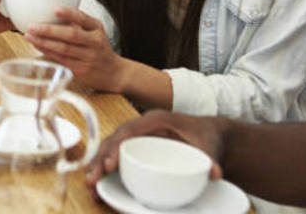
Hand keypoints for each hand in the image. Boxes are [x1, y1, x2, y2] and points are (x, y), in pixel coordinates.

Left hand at [23, 7, 125, 91]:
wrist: (113, 73)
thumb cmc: (100, 49)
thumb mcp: (95, 32)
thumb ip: (78, 23)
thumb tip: (52, 12)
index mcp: (97, 28)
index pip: (83, 18)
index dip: (69, 14)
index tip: (55, 9)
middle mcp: (95, 42)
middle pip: (71, 35)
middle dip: (49, 30)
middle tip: (32, 26)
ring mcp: (88, 57)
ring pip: (63, 49)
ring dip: (44, 42)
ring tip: (30, 36)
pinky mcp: (81, 70)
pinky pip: (61, 59)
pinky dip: (48, 52)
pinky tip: (38, 46)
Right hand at [85, 110, 223, 187]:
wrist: (208, 135)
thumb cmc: (205, 138)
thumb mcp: (210, 148)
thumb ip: (211, 159)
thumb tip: (215, 173)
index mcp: (157, 119)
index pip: (132, 129)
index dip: (118, 145)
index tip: (110, 164)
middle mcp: (142, 126)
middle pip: (115, 139)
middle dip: (101, 158)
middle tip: (93, 179)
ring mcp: (137, 136)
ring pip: (111, 147)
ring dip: (98, 165)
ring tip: (90, 186)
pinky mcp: (135, 147)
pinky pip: (115, 155)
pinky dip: (104, 168)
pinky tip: (97, 185)